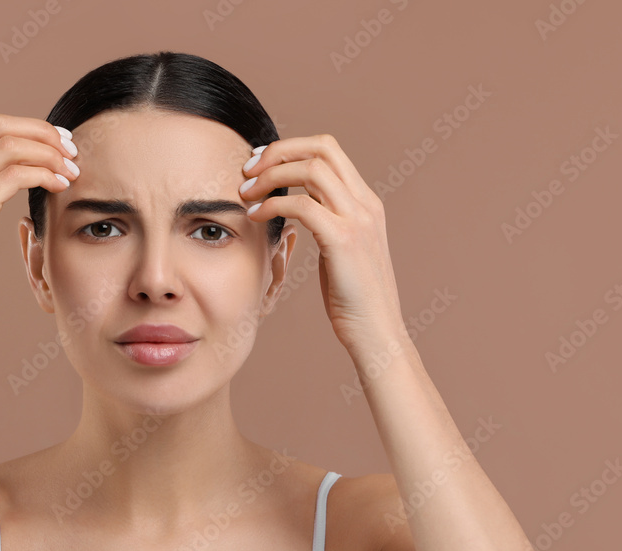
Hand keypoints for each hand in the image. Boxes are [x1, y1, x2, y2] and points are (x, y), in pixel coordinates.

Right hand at [0, 113, 79, 316]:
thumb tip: (18, 177)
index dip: (30, 129)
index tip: (59, 142)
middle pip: (0, 127)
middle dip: (42, 133)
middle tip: (71, 149)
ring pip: (10, 147)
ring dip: (48, 154)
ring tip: (72, 171)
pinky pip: (16, 176)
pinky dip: (44, 174)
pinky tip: (61, 186)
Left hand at [239, 134, 406, 352]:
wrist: (376, 331)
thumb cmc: (353, 298)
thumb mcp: (341, 250)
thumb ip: (326, 221)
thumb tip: (296, 206)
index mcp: (365, 202)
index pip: (329, 149)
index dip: (290, 148)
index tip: (260, 163)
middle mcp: (365, 203)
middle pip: (321, 147)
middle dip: (278, 151)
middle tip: (247, 170)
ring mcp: (358, 219)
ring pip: (311, 170)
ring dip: (271, 175)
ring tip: (245, 193)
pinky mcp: (344, 240)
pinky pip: (302, 205)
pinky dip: (272, 204)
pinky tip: (254, 216)